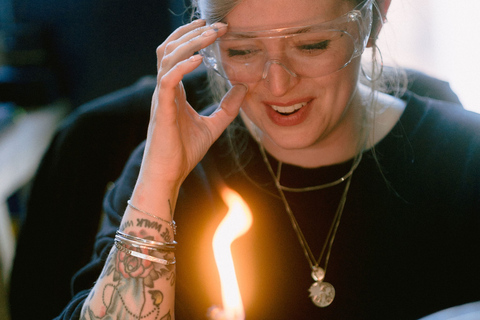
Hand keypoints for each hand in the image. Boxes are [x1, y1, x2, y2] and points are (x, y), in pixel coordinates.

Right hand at [136, 20, 247, 201]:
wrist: (169, 174)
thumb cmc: (184, 152)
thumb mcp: (213, 126)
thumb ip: (228, 107)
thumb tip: (244, 88)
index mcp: (174, 91)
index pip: (178, 54)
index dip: (194, 37)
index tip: (215, 28)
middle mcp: (165, 89)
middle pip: (170, 48)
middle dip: (192, 32)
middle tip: (218, 25)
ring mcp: (161, 98)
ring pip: (167, 58)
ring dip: (189, 43)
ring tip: (210, 35)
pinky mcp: (161, 110)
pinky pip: (168, 81)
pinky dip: (182, 66)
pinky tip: (199, 59)